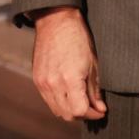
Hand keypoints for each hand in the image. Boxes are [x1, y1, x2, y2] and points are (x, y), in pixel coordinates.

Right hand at [30, 7, 106, 121]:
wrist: (57, 23)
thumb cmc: (79, 40)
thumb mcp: (94, 64)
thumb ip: (95, 90)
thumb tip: (100, 108)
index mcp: (70, 79)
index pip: (79, 110)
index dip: (92, 114)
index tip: (102, 111)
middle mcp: (53, 84)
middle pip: (67, 114)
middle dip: (83, 115)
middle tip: (95, 109)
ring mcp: (42, 83)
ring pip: (56, 110)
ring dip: (70, 110)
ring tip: (84, 103)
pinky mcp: (37, 80)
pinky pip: (48, 100)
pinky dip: (60, 103)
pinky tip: (71, 95)